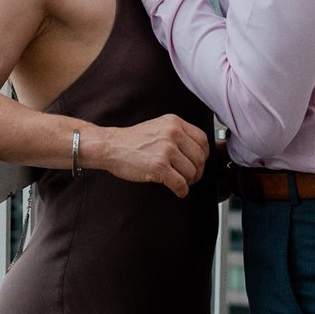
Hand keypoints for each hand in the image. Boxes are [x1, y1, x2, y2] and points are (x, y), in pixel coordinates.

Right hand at [89, 115, 209, 198]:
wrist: (110, 146)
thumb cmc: (132, 140)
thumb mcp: (158, 127)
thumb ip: (177, 134)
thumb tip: (196, 152)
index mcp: (174, 122)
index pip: (202, 140)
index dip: (204, 155)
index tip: (198, 162)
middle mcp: (172, 133)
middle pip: (199, 158)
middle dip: (198, 171)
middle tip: (191, 177)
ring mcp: (166, 150)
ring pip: (191, 172)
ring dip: (189, 182)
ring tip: (181, 183)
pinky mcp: (159, 167)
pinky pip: (180, 183)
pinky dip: (181, 191)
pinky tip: (177, 191)